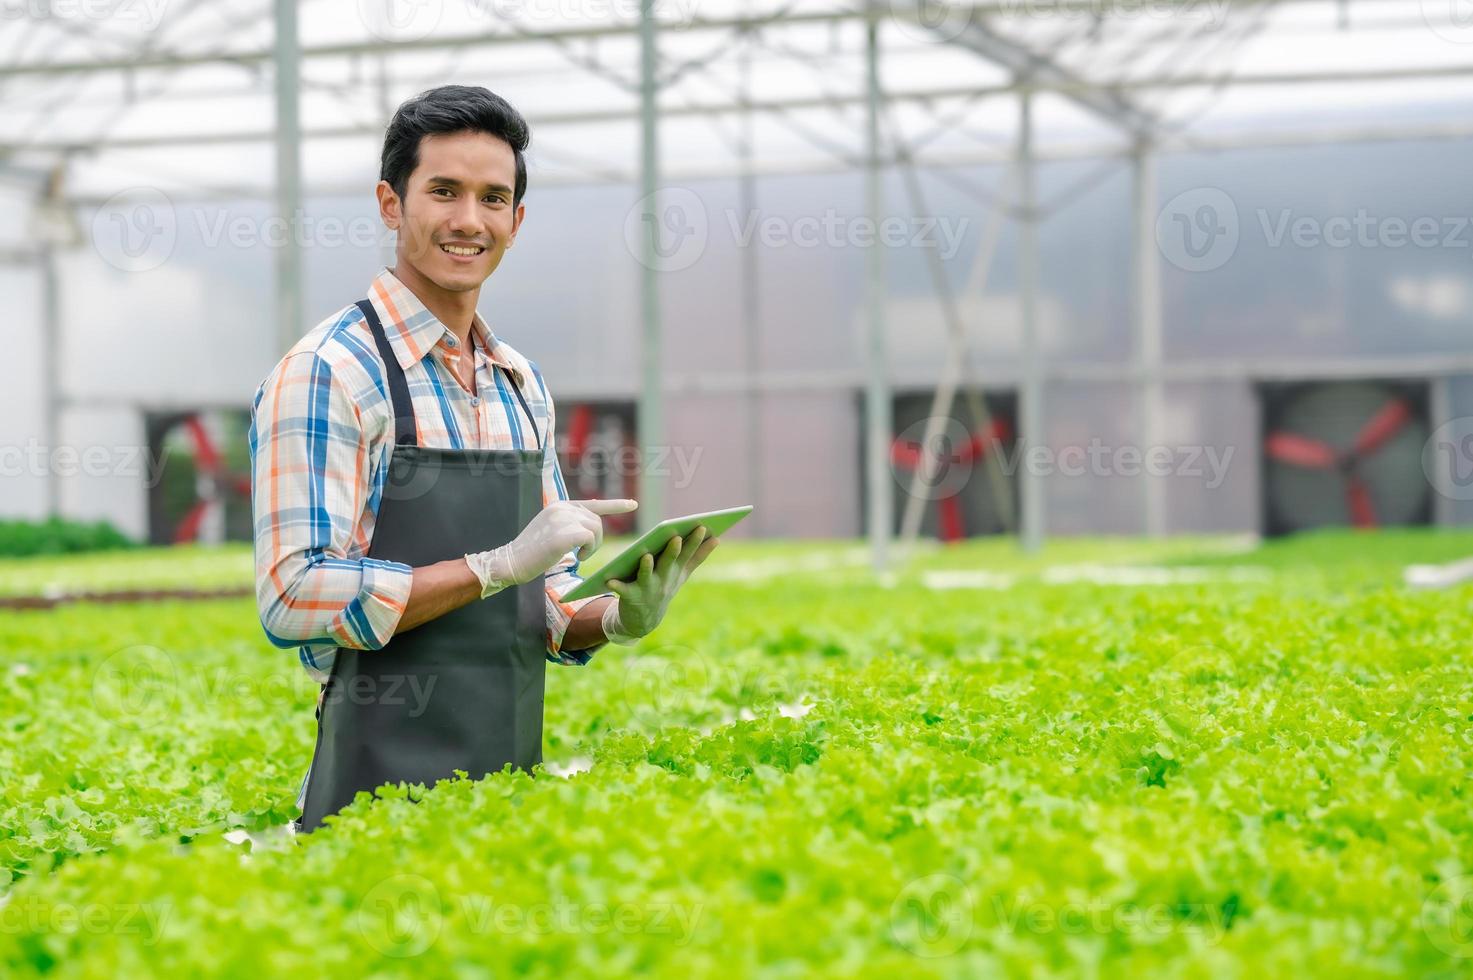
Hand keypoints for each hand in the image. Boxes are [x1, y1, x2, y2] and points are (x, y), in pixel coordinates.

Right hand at [464, 498, 637, 599]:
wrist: (511, 560)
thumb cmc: (532, 552)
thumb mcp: (551, 531)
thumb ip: (569, 524)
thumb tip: (592, 525)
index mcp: (560, 506)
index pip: (594, 504)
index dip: (616, 505)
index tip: (633, 504)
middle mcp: (563, 508)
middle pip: (598, 521)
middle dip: (597, 539)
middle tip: (584, 553)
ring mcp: (563, 519)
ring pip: (596, 529)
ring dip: (593, 546)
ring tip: (580, 555)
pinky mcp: (565, 533)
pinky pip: (590, 539)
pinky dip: (589, 550)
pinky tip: (578, 556)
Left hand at [601, 525, 718, 644]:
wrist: (644, 619)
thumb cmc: (664, 587)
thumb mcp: (682, 574)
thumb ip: (698, 556)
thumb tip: (717, 538)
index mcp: (676, 571)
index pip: (687, 554)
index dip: (694, 541)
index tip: (701, 526)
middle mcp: (664, 580)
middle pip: (668, 563)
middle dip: (673, 551)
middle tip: (676, 538)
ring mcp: (648, 589)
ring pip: (647, 576)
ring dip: (646, 567)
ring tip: (646, 555)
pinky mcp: (630, 597)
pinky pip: (623, 590)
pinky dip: (617, 586)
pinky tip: (610, 581)